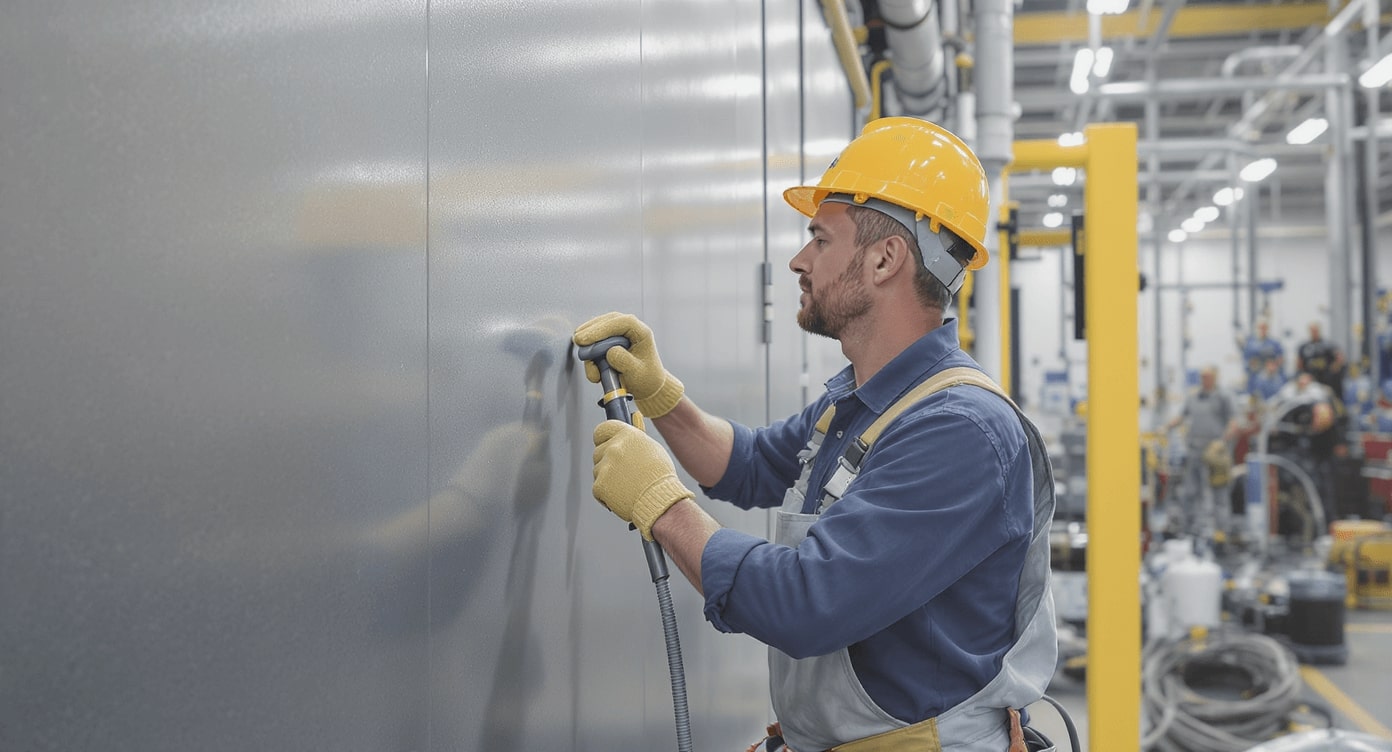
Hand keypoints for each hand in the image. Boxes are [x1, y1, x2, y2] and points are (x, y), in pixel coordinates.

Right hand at [573, 312, 683, 417]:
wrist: (646, 386)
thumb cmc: (646, 378)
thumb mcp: (637, 373)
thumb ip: (624, 361)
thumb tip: (609, 352)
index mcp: (641, 333)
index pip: (621, 323)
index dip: (602, 328)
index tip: (587, 338)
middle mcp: (629, 330)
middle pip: (606, 322)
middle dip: (590, 333)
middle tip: (578, 343)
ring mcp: (617, 334)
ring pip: (596, 331)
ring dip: (590, 349)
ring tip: (594, 373)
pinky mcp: (608, 342)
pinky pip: (594, 344)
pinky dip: (590, 357)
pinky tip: (594, 372)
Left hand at [591, 420, 692, 539]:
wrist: (660, 500)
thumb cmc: (660, 476)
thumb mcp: (652, 449)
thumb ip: (635, 441)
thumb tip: (628, 435)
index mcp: (626, 435)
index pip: (602, 430)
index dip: (603, 439)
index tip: (604, 444)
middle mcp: (613, 448)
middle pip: (598, 452)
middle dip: (606, 461)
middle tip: (621, 472)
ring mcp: (605, 466)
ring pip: (598, 471)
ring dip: (607, 478)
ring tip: (627, 486)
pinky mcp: (599, 485)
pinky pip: (597, 488)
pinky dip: (606, 494)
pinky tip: (622, 495)